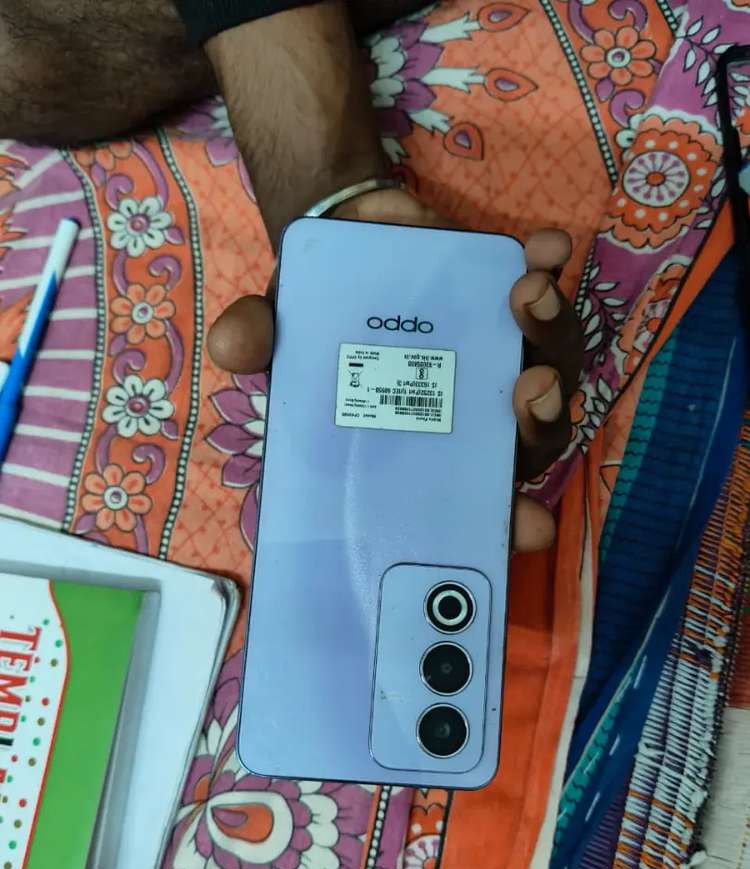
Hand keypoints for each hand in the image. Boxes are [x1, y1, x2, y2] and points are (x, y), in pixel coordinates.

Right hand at [207, 190, 583, 551]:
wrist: (347, 241)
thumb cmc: (316, 315)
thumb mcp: (280, 335)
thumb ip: (260, 344)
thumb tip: (233, 350)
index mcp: (424, 449)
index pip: (472, 502)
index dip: (506, 521)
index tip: (530, 526)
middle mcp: (475, 415)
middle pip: (531, 440)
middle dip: (541, 421)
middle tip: (525, 388)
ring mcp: (501, 358)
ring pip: (551, 368)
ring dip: (553, 338)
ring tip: (527, 298)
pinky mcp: (511, 302)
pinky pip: (548, 293)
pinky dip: (553, 271)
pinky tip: (544, 248)